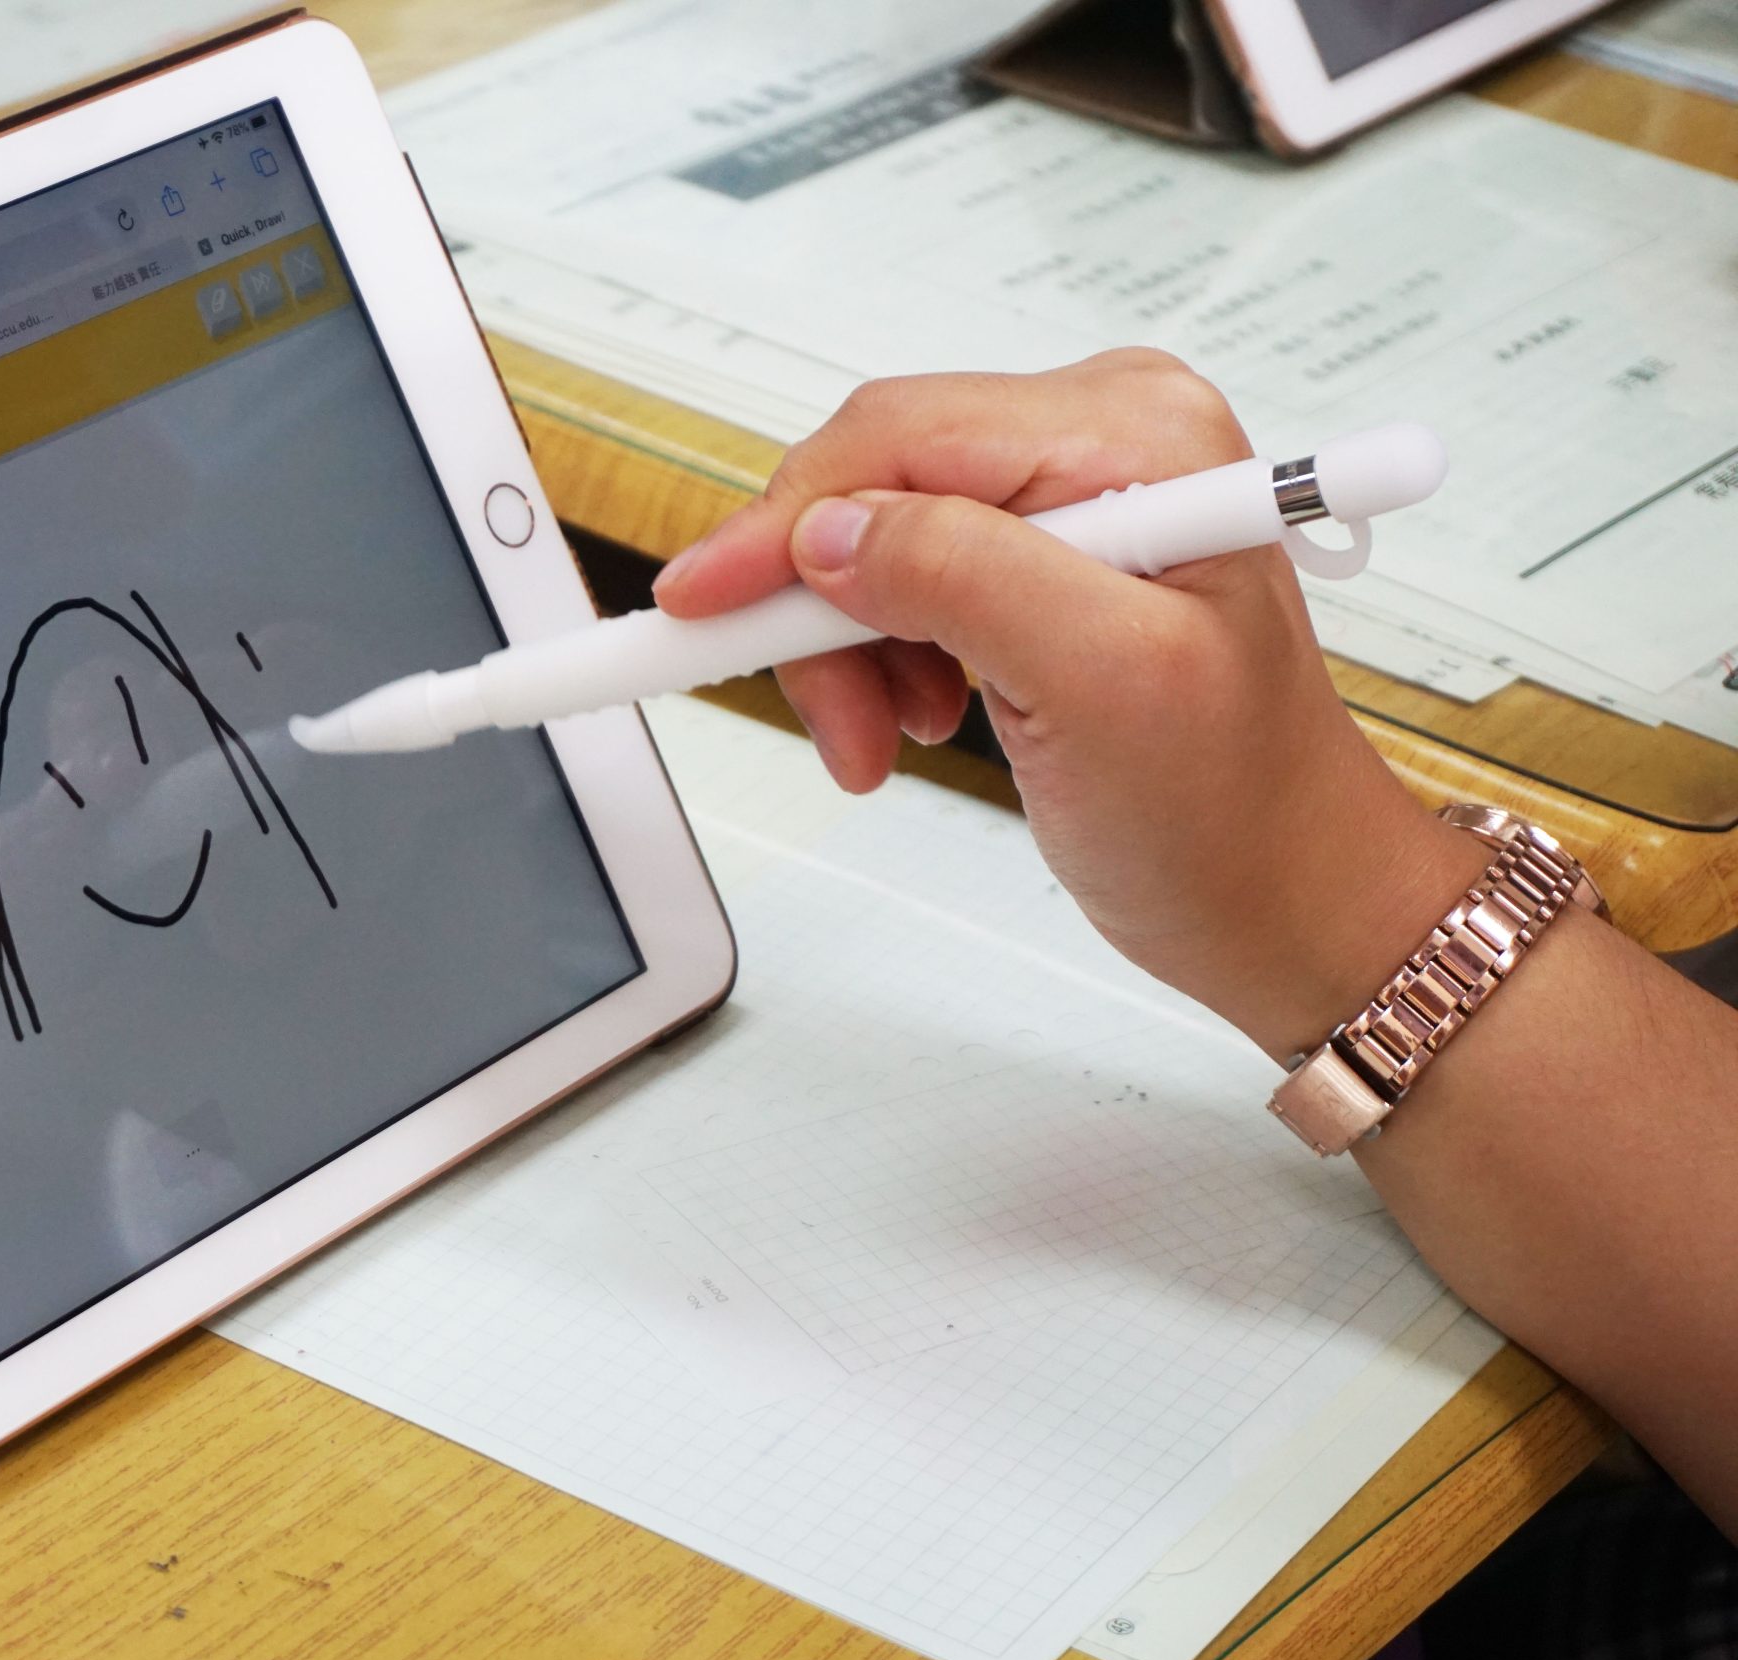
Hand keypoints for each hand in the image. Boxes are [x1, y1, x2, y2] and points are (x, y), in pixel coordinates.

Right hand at [652, 350, 1486, 1057]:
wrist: (1290, 901)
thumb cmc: (1235, 818)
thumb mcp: (1100, 689)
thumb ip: (960, 577)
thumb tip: (825, 531)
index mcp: (1136, 436)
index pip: (897, 436)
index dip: (780, 524)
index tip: (690, 607)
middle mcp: (1106, 436)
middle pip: (873, 480)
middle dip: (820, 607)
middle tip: (830, 724)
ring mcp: (1076, 493)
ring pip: (873, 534)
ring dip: (850, 647)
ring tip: (889, 741)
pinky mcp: (1047, 552)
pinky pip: (905, 572)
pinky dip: (882, 654)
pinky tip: (920, 716)